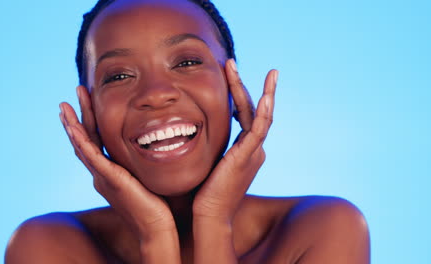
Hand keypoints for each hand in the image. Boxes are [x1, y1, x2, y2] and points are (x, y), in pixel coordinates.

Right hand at [59, 86, 175, 239]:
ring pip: (82, 146)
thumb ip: (141, 161)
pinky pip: (91, 158)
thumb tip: (155, 142)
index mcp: (109, 171)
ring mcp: (102, 177)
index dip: (90, 119)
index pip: (95, 140)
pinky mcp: (109, 181)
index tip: (88, 99)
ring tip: (65, 105)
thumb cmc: (156, 203)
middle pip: (84, 139)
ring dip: (72, 125)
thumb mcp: (144, 174)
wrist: (156, 226)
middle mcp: (101, 173)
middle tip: (76, 92)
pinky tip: (73, 128)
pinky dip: (81, 142)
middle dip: (77, 116)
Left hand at [193, 59, 277, 223]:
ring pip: (262, 116)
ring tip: (270, 72)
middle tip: (234, 64)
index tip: (229, 76)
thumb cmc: (204, 194)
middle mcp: (254, 149)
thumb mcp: (210, 163)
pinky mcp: (248, 157)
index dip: (239, 95)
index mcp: (245, 150)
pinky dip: (265, 112)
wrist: (208, 216)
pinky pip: (260, 129)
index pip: (246, 116)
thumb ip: (211, 147)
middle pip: (255, 111)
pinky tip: (266, 95)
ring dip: (264, 92)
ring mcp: (254, 153)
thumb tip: (195, 133)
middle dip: (246, 86)